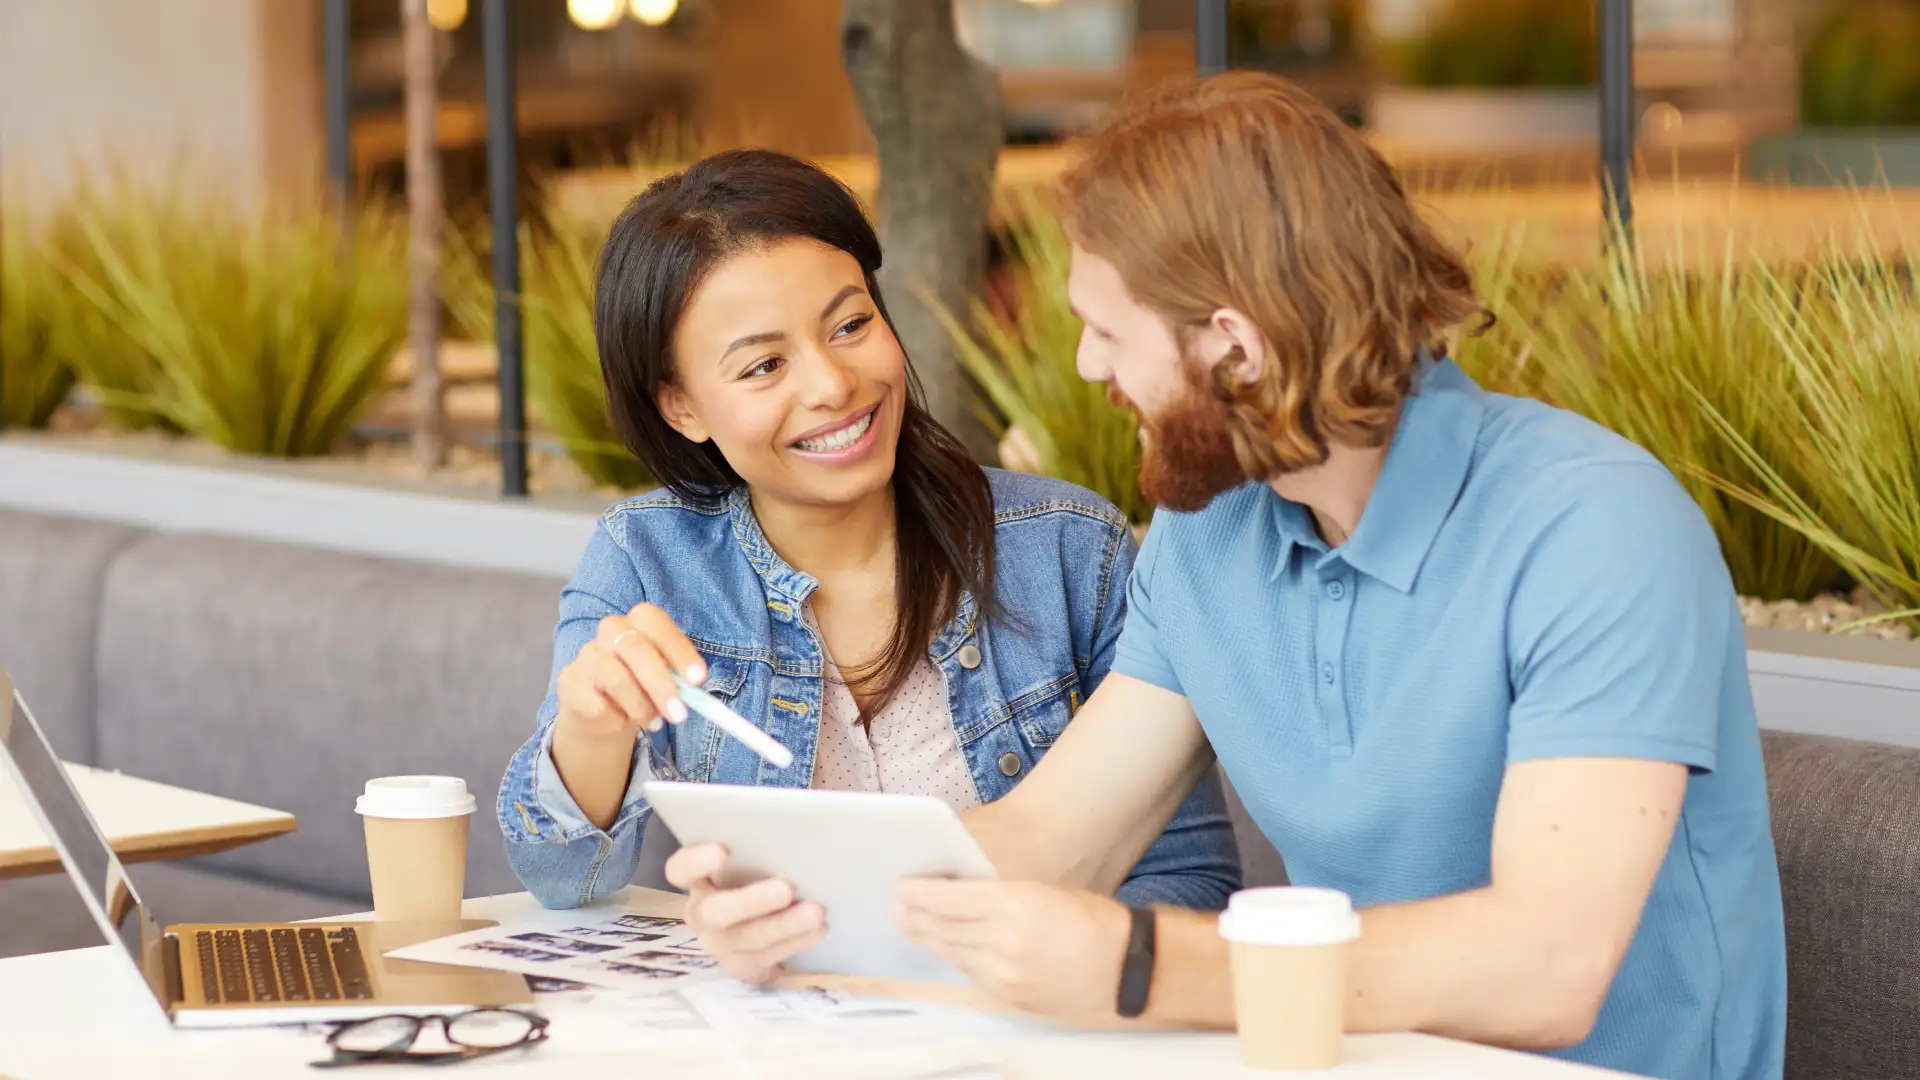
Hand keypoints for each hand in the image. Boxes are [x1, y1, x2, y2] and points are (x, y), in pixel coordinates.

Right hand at [555, 603, 706, 741]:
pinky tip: (622, 721)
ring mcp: (587, 655)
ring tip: (653, 722)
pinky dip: (617, 719)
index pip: (656, 623)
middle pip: (636, 649)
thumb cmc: (641, 685)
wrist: (601, 711)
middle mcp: (610, 630)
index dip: (678, 650)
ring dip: (641, 706)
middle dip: (661, 684)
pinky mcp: (569, 682)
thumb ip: (679, 681)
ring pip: (617, 678)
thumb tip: (694, 692)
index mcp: (638, 620)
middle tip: (679, 714)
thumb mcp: (665, 679)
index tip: (697, 680)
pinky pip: (597, 703)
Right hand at [666, 842, 826, 983]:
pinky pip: (766, 960)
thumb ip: (765, 836)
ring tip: (816, 911)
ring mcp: (720, 946)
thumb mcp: (759, 850)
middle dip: (751, 901)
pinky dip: (794, 943)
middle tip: (786, 888)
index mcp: (697, 878)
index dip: (696, 861)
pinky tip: (819, 929)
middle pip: (714, 912)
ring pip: (745, 940)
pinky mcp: (744, 968)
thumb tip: (799, 815)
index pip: (680, 869)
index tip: (723, 849)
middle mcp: (701, 914)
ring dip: (783, 926)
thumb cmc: (761, 868)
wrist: (768, 914)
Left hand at [896, 879, 1129, 1020]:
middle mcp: (1003, 939)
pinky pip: (971, 974)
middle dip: (914, 917)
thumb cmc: (1092, 920)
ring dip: (928, 939)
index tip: (901, 887)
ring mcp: (1004, 972)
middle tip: (897, 908)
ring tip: (913, 927)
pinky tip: (948, 949)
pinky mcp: (1009, 995)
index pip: (946, 898)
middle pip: (942, 928)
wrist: (1125, 966)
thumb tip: (958, 895)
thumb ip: (997, 895)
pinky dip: (956, 959)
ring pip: (951, 953)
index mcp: (1012, 903)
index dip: (917, 893)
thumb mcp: (1042, 890)